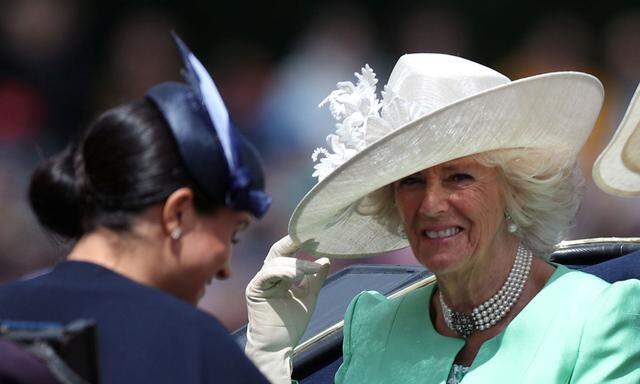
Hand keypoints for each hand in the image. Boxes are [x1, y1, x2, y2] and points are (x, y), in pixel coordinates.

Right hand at [245, 236, 330, 383]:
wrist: (278, 346)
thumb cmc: (291, 324)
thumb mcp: (309, 296)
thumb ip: (316, 278)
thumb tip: (327, 259)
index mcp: (279, 275)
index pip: (287, 252)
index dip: (299, 243)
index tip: (316, 236)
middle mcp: (268, 275)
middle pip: (278, 251)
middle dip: (293, 242)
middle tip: (311, 238)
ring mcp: (260, 282)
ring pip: (276, 262)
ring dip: (296, 264)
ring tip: (312, 270)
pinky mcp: (255, 290)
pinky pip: (267, 274)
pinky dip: (283, 272)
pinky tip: (296, 276)